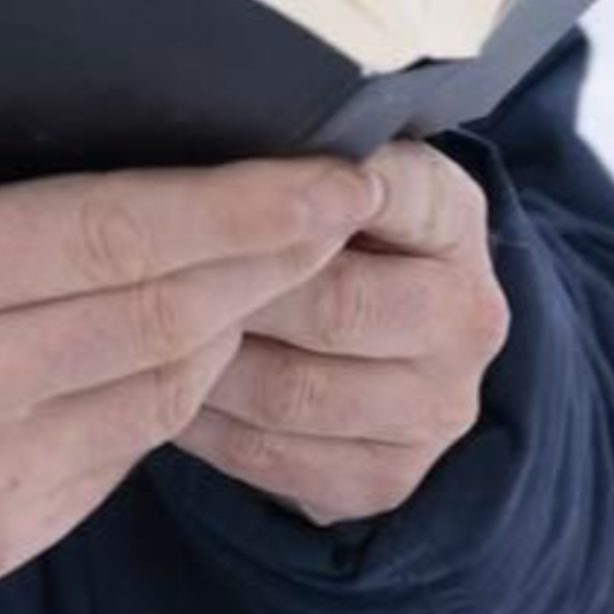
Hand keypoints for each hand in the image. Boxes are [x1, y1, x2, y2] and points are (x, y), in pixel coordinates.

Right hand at [0, 158, 381, 612]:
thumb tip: (85, 107)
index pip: (120, 234)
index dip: (246, 203)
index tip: (336, 173)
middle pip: (167, 311)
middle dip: (273, 255)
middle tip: (336, 202)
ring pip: (164, 385)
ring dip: (235, 318)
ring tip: (281, 257)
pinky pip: (120, 446)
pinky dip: (170, 386)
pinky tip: (188, 338)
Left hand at [178, 139, 509, 528]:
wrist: (389, 352)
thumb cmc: (333, 243)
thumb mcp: (340, 185)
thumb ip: (303, 163)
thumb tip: (217, 139)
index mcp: (458, 219)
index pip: (393, 192)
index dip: (306, 194)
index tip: (232, 188)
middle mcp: (468, 314)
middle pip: (335, 304)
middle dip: (235, 293)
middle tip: (147, 281)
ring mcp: (437, 404)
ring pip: (293, 389)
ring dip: (206, 367)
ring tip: (145, 341)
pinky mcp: (392, 475)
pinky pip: (273, 456)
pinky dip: (205, 429)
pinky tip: (168, 393)